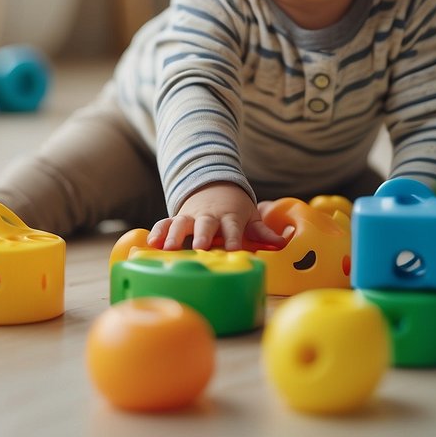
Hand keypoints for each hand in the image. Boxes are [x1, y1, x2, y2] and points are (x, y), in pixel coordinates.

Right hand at [148, 182, 285, 250]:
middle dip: (202, 236)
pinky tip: (150, 243)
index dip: (233, 238)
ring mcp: (191, 217)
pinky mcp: (177, 219)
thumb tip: (285, 240)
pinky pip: (165, 224)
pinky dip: (158, 232)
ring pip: (181, 223)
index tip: (234, 250)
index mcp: (230, 216)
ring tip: (168, 248)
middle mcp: (209, 216)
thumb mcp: (251, 216)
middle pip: (206, 225)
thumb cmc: (235, 209)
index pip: (233, 228)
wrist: (213, 186)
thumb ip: (264, 232)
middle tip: (200, 247)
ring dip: (175, 235)